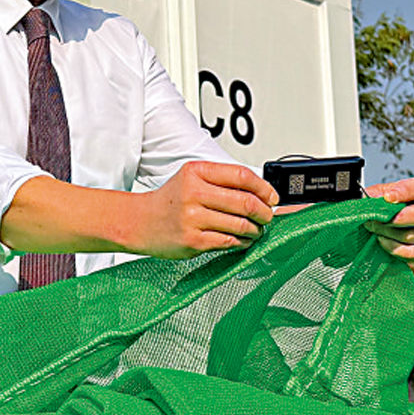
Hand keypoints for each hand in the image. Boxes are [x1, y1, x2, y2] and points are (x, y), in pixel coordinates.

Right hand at [130, 161, 278, 258]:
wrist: (140, 221)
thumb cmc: (170, 201)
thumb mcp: (192, 179)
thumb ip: (222, 182)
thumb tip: (260, 193)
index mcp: (197, 172)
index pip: (241, 176)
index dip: (264, 188)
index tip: (272, 197)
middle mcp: (194, 192)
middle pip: (245, 201)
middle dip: (264, 212)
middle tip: (268, 216)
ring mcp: (193, 218)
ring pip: (240, 224)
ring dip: (255, 230)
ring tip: (256, 230)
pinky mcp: (193, 240)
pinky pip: (228, 242)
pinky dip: (241, 242)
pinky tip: (241, 240)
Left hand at [364, 177, 413, 259]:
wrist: (365, 227)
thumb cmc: (372, 209)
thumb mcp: (370, 196)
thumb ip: (372, 195)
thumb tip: (372, 198)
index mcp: (412, 193)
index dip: (405, 192)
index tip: (388, 198)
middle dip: (396, 218)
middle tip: (377, 219)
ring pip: (412, 234)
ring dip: (388, 232)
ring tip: (373, 228)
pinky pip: (412, 253)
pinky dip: (393, 248)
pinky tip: (381, 240)